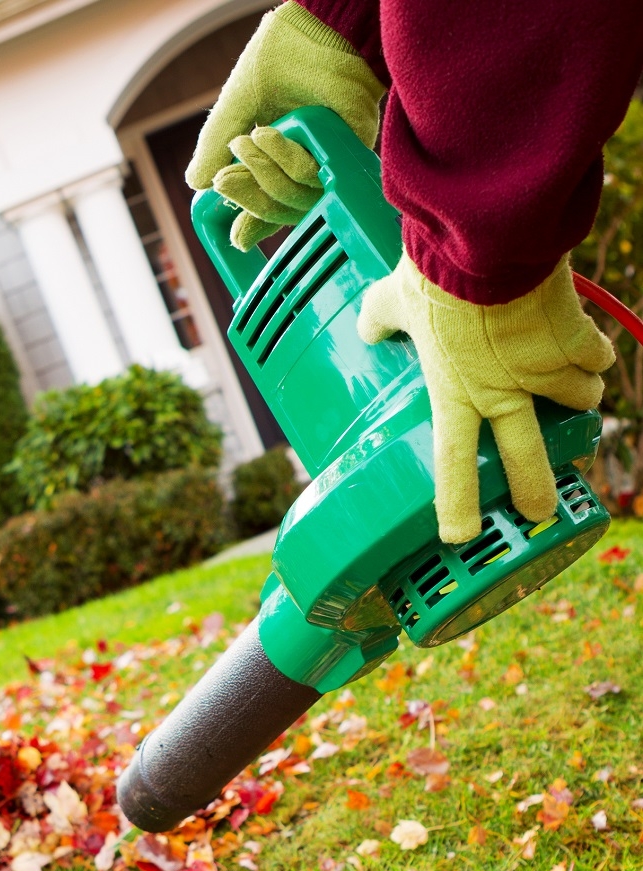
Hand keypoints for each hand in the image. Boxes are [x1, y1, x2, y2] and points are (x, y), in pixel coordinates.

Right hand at [186, 1, 384, 250]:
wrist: (313, 28)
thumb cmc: (281, 59)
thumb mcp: (237, 107)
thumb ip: (216, 144)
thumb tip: (196, 184)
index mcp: (281, 161)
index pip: (270, 206)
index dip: (253, 225)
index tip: (235, 237)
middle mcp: (307, 167)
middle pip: (281, 211)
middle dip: (248, 198)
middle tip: (223, 180)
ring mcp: (328, 162)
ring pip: (296, 200)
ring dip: (265, 173)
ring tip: (249, 140)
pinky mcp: (347, 152)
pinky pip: (314, 177)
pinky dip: (287, 159)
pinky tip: (269, 134)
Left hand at [357, 255, 613, 543]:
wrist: (488, 239)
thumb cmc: (437, 271)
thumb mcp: (395, 298)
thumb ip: (380, 318)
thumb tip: (368, 326)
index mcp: (454, 393)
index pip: (453, 463)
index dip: (457, 504)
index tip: (460, 536)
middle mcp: (503, 393)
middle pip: (527, 459)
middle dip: (537, 491)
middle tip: (541, 510)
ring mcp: (546, 370)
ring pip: (580, 402)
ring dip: (577, 396)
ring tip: (570, 386)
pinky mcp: (577, 340)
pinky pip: (598, 357)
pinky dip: (594, 351)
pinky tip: (587, 344)